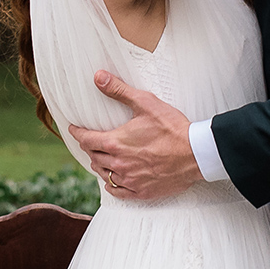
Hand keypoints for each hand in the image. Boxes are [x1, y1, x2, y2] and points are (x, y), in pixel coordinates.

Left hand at [68, 71, 202, 200]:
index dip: (77, 133)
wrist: (195, 153)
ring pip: (103, 174)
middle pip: (93, 156)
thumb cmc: (172, 127)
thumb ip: (119, 90)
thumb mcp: (145, 103)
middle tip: (90, 141)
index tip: (74, 129)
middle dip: (89, 147)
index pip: (86, 139)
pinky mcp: (141, 191)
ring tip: (100, 157)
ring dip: (99, 164)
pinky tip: (113, 179)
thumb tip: (98, 77)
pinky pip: (118, 191)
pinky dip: (112, 184)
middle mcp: (118, 163)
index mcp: (115, 143)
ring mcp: (129, 180)